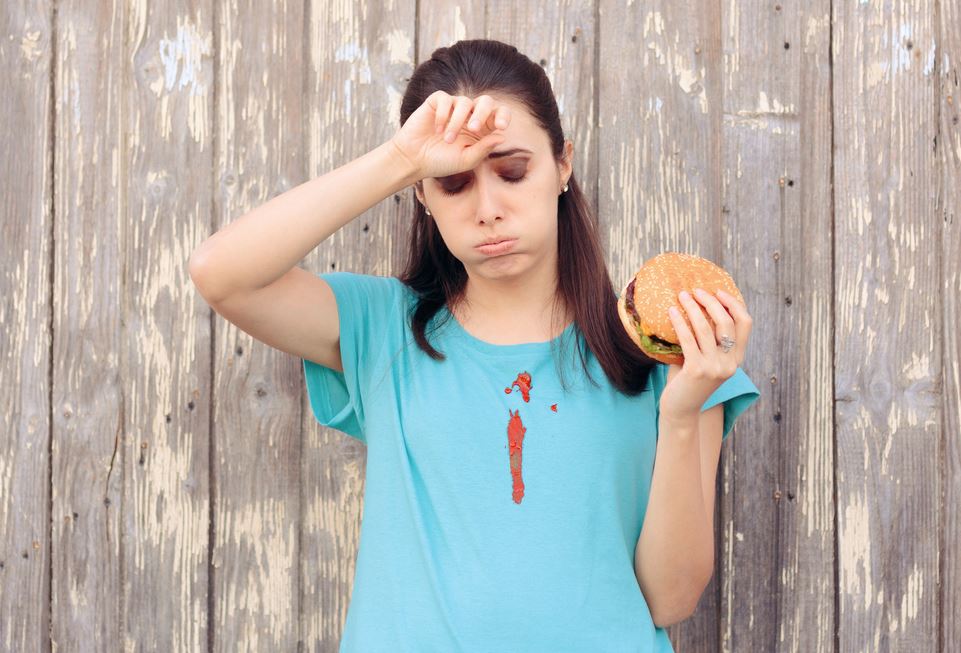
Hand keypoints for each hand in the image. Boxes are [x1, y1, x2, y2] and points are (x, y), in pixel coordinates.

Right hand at [390, 91, 511, 180]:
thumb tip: (502, 136)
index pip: (499, 114)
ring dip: (457, 122)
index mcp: (481, 129)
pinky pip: (445, 99)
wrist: (414, 160)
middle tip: (474, 129)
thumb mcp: (466, 160)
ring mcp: (453, 108)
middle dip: (482, 114)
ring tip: (447, 139)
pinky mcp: (436, 103)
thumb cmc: (441, 162)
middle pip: (486, 101)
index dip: (504, 116)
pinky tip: (437, 129)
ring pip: (465, 101)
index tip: (501, 126)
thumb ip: (484, 149)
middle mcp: (469, 116)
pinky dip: (443, 114)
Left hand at [658, 288, 752, 422]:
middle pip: (726, 322)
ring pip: (705, 328)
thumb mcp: (705, 359)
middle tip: (695, 290)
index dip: (734, 304)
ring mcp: (714, 367)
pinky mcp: (696, 371)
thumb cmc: (689, 381)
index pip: (745, 323)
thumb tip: (695, 305)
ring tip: (681, 295)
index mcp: (736, 359)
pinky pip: (687, 339)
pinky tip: (671, 312)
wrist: (681, 410)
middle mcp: (730, 363)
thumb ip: (707, 339)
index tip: (718, 291)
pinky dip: (680, 322)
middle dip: (711, 301)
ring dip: (692, 307)